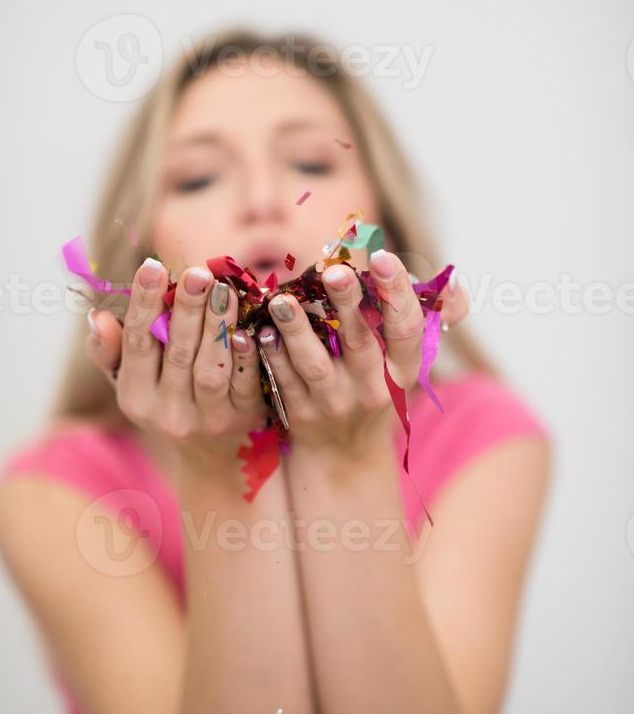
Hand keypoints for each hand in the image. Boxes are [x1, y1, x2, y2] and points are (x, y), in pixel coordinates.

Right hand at [85, 259, 267, 474]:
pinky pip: (246, 383)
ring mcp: (207, 420)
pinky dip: (247, 355)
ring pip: (210, 368)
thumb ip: (110, 350)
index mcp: (135, 397)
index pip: (137, 344)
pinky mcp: (243, 419)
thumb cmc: (167, 397)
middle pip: (176, 353)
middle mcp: (167, 414)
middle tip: (197, 272)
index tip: (152, 265)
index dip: (144, 304)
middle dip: (186, 310)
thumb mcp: (132, 380)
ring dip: (218, 325)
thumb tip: (97, 318)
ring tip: (224, 289)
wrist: (213, 455)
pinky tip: (252, 326)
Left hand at [256, 251, 465, 460]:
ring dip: (297, 330)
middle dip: (348, 304)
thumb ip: (424, 320)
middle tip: (335, 272)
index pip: (407, 328)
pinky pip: (283, 381)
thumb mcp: (403, 362)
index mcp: (402, 369)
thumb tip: (455, 284)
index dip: (396, 293)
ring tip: (282, 300)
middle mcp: (372, 388)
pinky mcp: (300, 415)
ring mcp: (334, 404)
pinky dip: (270, 354)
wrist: (344, 456)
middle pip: (360, 342)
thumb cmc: (375, 389)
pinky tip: (259, 330)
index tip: (381, 257)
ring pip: (314, 365)